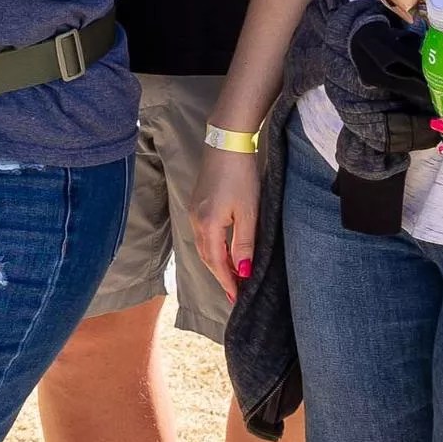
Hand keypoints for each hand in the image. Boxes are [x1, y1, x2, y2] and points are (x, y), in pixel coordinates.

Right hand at [194, 144, 261, 300]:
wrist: (226, 142)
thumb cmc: (241, 175)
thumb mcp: (248, 212)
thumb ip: (244, 243)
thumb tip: (243, 271)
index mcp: (208, 225)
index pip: (217, 263)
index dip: (227, 282)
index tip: (236, 298)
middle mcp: (196, 220)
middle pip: (206, 257)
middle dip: (220, 276)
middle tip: (234, 292)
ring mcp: (194, 211)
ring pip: (203, 246)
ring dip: (216, 262)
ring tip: (232, 275)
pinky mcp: (197, 203)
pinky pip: (203, 234)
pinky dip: (213, 248)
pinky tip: (224, 250)